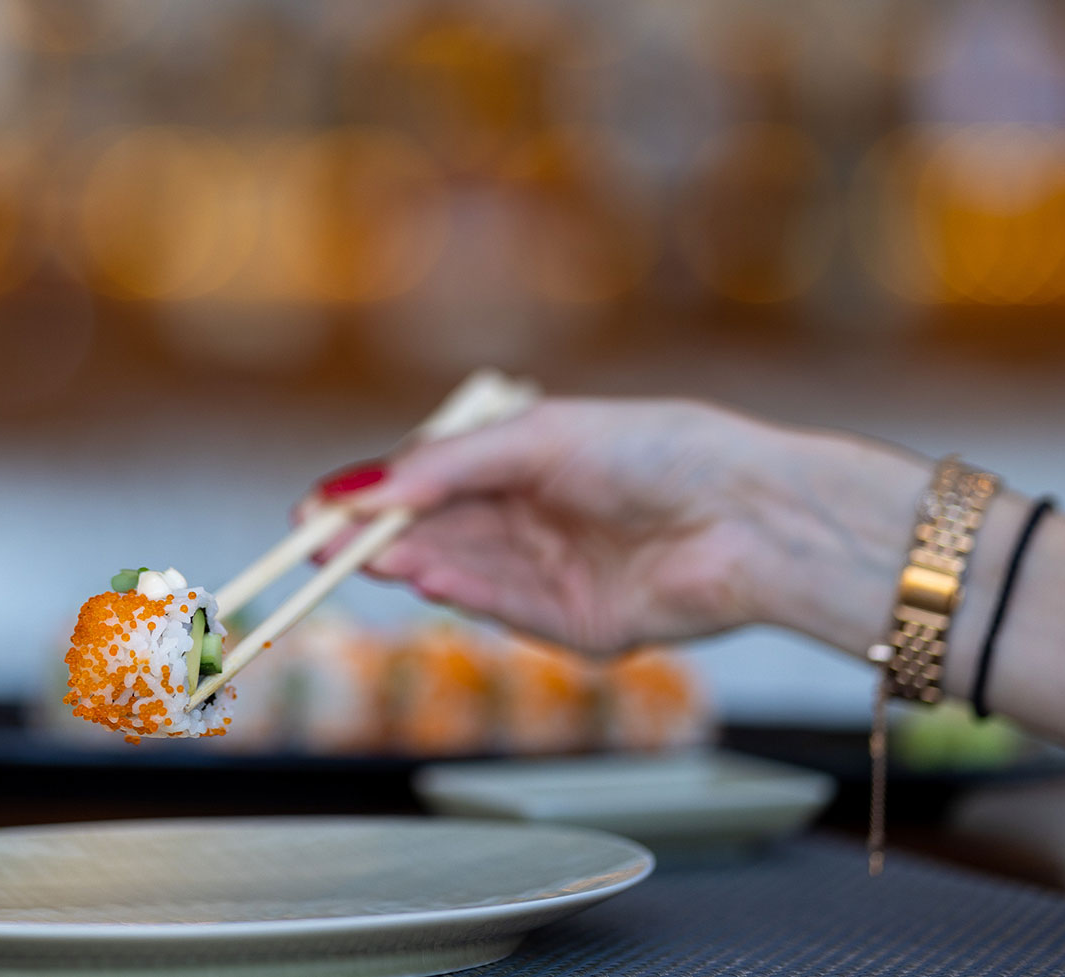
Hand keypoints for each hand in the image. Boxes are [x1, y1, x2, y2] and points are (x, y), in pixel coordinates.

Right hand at [311, 398, 931, 657]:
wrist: (748, 517)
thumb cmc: (656, 451)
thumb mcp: (536, 439)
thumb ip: (446, 467)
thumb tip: (361, 487)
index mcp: (529, 459)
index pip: (431, 480)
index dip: (372, 494)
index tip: (316, 507)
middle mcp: (537, 516)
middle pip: (434, 532)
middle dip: (375, 537)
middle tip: (316, 546)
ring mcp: (553, 573)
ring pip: (460, 571)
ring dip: (410, 563)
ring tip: (363, 557)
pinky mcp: (575, 625)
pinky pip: (502, 609)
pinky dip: (460, 593)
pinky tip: (422, 576)